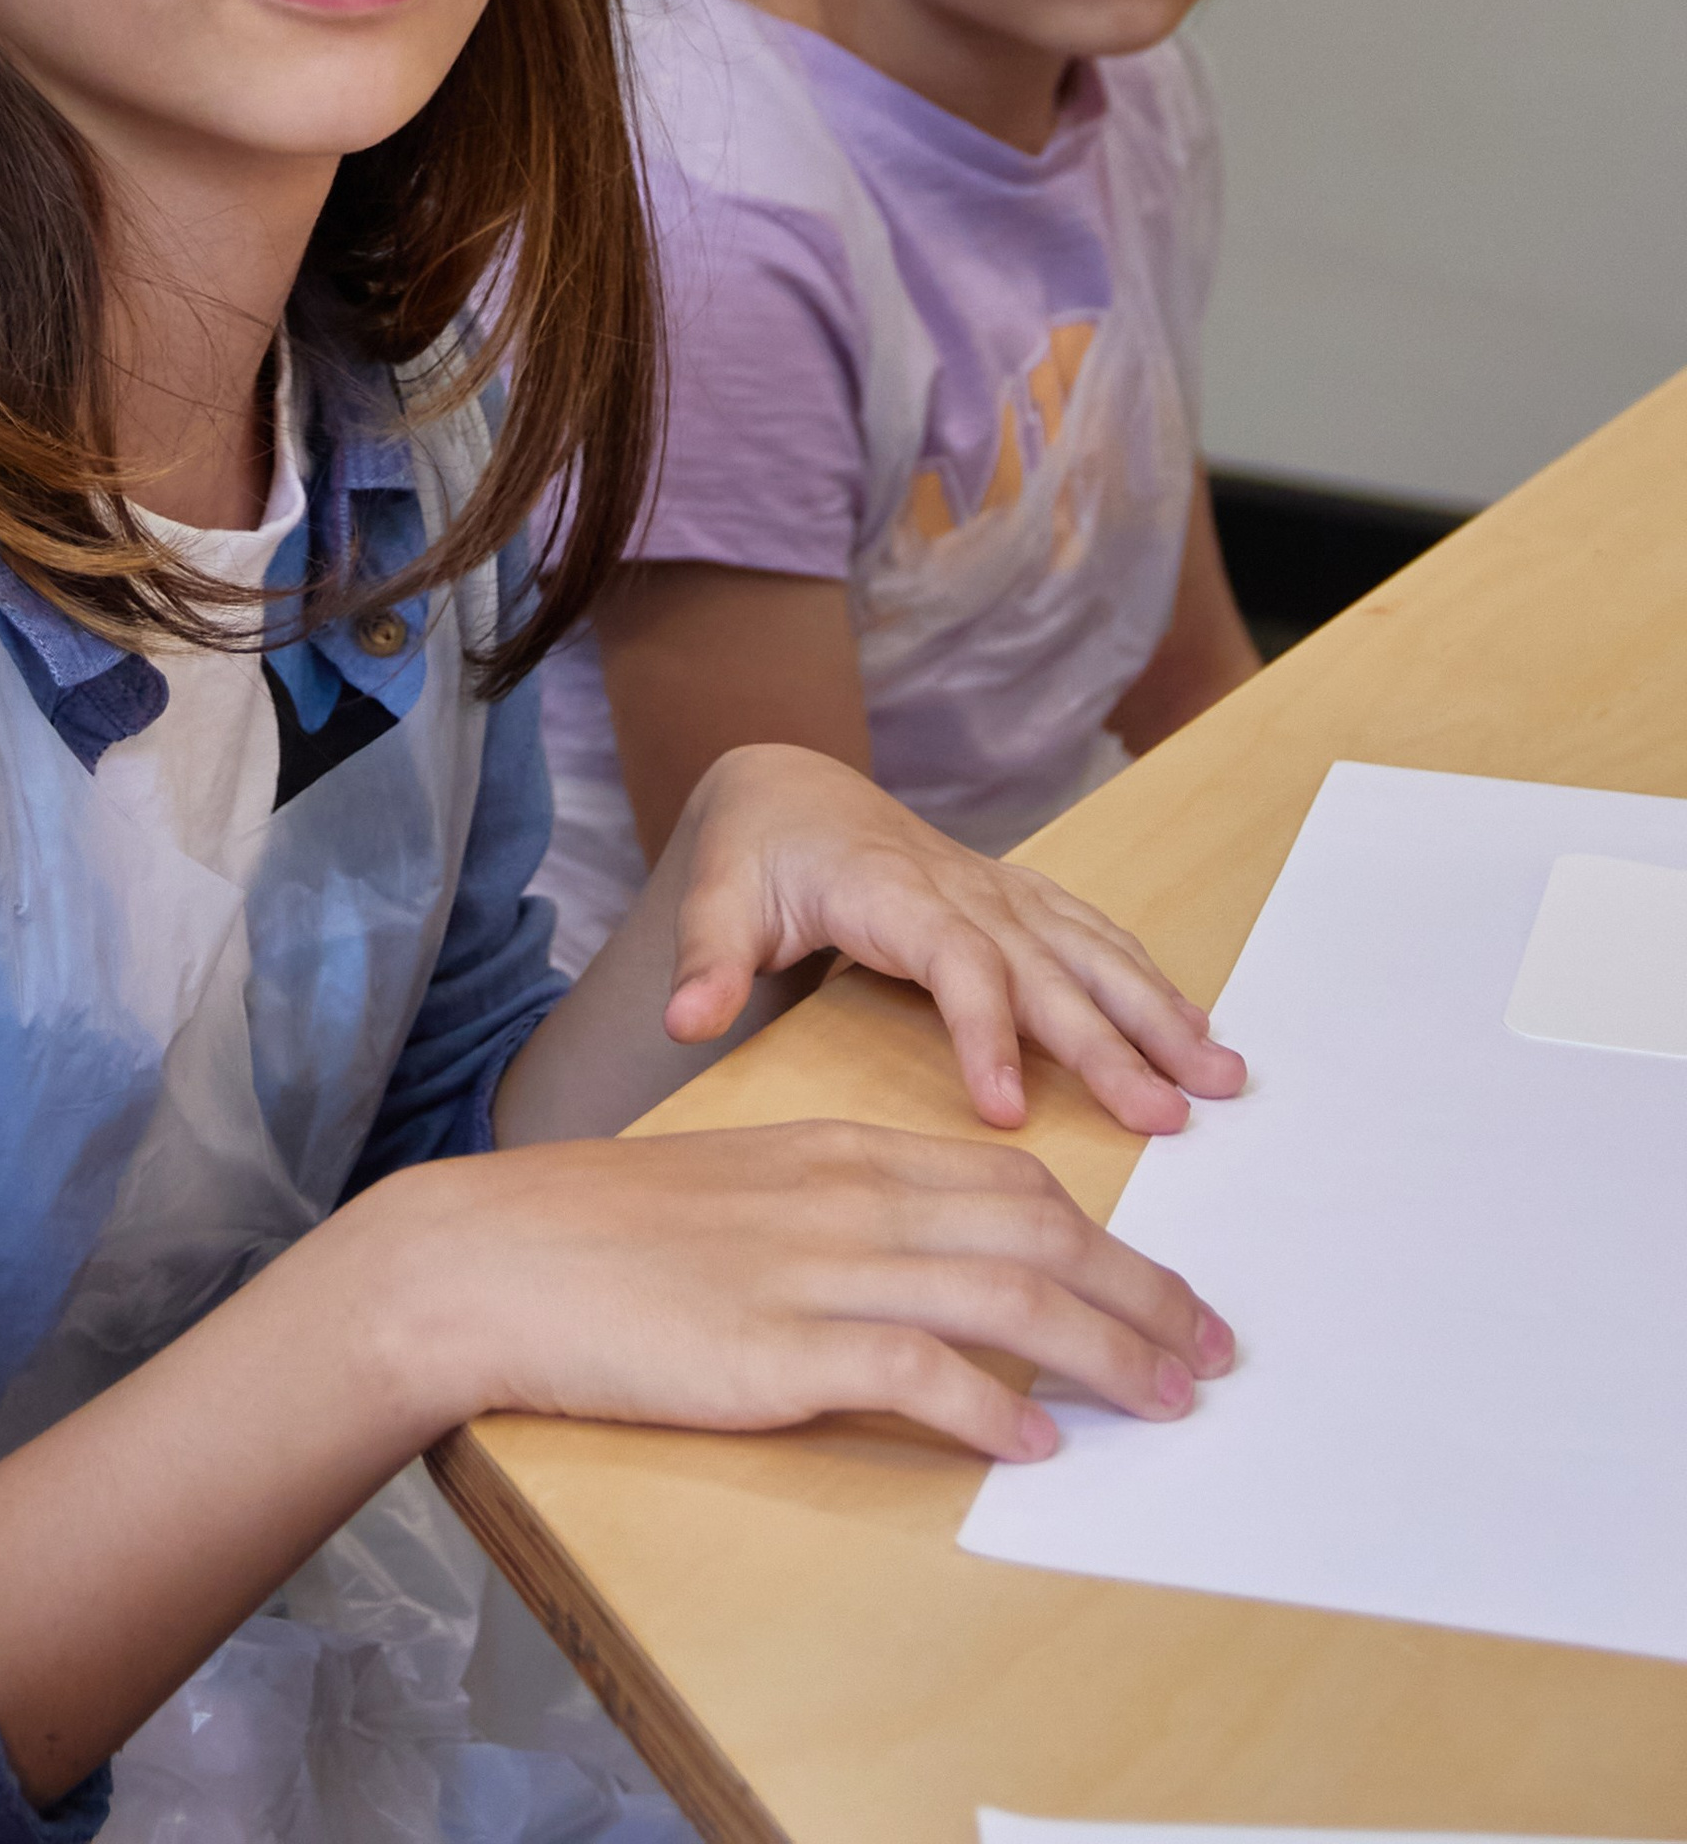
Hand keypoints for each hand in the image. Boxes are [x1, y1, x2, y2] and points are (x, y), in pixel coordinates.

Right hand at [390, 1118, 1233, 1463]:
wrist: (491, 1254)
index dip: (1105, 1237)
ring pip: (1002, 1295)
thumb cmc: (600, 1234)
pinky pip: (915, 1370)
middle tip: (1213, 1348)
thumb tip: (911, 1275)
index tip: (1166, 1288)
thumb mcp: (737, 1194)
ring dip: (1104, 1349)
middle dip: (1140, 1291)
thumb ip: (829, 1218)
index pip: (1008, 1181)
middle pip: (1035, 1233)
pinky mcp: (774, 1347)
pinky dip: (991, 1406)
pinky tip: (1036, 1443)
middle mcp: (843, 1197)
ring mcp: (812, 1270)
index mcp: (836, 1152)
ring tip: (1169, 1396)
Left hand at [665, 744, 1247, 1133]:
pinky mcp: (1019, 901)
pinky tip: (1198, 1032)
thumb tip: (683, 1020)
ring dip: (1160, 1014)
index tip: (1009, 1111)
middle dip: (1112, 1044)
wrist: (792, 788)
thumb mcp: (715, 895)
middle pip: (1048, 971)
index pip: (956, 964)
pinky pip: (1096, 938)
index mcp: (893, 893)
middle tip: (1167, 1115)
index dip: (986, 1034)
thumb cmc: (757, 853)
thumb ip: (706, 958)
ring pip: (1092, 952)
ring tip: (1221, 1079)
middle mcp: (964, 889)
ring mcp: (1000, 893)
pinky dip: (1152, 982)